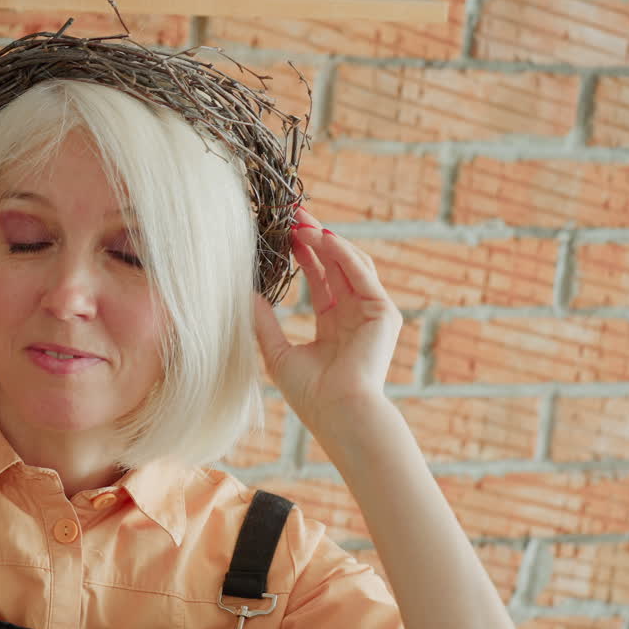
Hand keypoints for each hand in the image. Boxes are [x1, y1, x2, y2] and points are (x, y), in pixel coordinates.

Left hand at [251, 206, 402, 431]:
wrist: (339, 414)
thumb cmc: (311, 395)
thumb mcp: (278, 353)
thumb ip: (264, 324)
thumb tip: (245, 296)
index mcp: (334, 324)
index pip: (320, 279)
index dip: (304, 254)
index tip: (284, 233)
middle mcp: (354, 314)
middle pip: (336, 264)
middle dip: (316, 237)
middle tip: (294, 214)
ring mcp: (371, 312)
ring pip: (350, 263)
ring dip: (327, 240)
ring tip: (302, 222)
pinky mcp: (383, 312)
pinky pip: (362, 274)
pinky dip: (343, 253)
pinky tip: (322, 237)